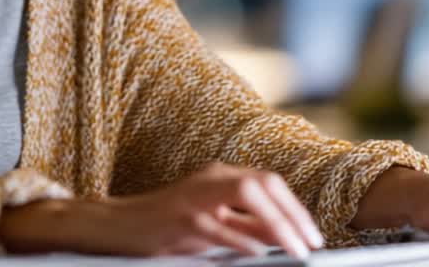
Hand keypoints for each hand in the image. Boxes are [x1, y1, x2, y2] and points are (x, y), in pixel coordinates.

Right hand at [0, 162, 324, 257]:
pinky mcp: (180, 218)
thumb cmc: (164, 226)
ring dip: (278, 225)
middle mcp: (209, 178)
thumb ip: (243, 226)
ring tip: (297, 250)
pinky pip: (219, 226)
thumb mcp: (210, 222)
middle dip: (293, 213)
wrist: (115, 225)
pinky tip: (259, 253)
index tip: (313, 235)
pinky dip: (242, 240)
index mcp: (218, 175)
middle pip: (263, 183)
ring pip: (248, 196)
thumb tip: (282, 238)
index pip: (268, 182)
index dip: (295, 207)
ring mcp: (194, 197)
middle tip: (312, 244)